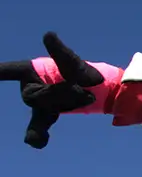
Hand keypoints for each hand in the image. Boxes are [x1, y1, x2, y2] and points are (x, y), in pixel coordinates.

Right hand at [0, 33, 107, 148]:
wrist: (99, 91)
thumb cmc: (81, 73)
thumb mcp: (74, 63)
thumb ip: (60, 54)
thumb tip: (48, 34)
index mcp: (30, 70)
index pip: (7, 71)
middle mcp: (30, 87)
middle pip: (38, 94)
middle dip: (63, 92)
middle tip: (85, 90)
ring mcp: (37, 102)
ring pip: (45, 106)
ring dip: (68, 102)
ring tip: (88, 97)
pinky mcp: (45, 115)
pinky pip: (36, 127)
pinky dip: (36, 135)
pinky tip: (39, 142)